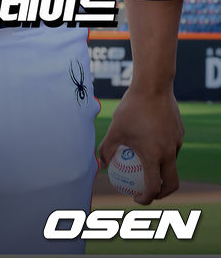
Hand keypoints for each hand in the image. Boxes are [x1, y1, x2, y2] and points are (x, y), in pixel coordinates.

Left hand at [98, 84, 183, 203]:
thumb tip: (102, 164)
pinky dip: (164, 152)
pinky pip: (173, 148)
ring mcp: (177, 142)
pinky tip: (151, 142)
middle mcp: (169, 152)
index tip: (136, 197)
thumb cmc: (131, 108)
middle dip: (161, 193)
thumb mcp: (115, 129)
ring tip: (148, 165)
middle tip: (148, 191)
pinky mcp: (180, 132)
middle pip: (171, 184)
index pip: (153, 188)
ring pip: (172, 164)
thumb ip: (107, 149)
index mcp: (154, 156)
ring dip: (162, 171)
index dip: (145, 197)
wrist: (153, 85)